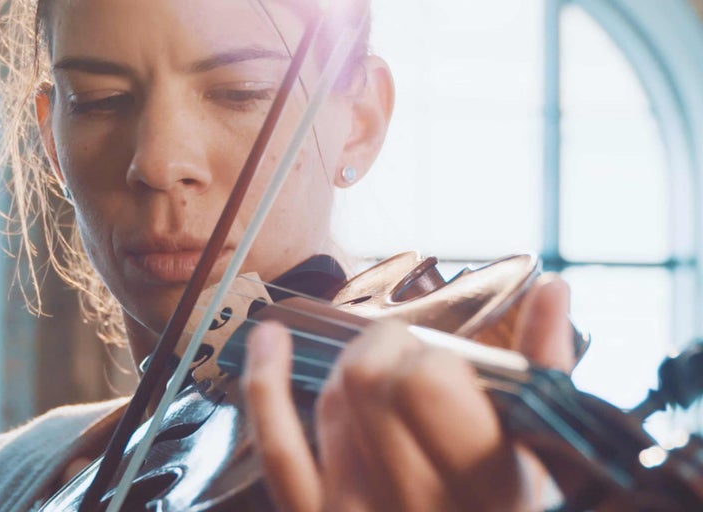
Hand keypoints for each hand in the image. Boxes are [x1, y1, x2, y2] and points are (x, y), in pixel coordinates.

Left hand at [241, 274, 572, 510]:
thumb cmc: (508, 504)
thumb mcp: (544, 456)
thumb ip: (546, 369)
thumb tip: (551, 287)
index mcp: (482, 484)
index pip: (423, 379)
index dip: (432, 357)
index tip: (448, 366)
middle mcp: (412, 502)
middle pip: (366, 376)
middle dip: (390, 348)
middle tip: (414, 361)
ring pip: (331, 398)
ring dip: (355, 369)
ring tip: (384, 380)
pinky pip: (275, 445)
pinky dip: (267, 382)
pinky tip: (268, 337)